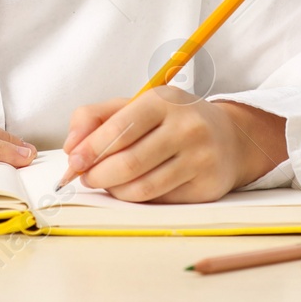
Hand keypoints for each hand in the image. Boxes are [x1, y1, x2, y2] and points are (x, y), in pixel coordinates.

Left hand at [60, 87, 287, 202]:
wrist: (229, 136)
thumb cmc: (171, 120)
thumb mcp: (136, 106)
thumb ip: (96, 117)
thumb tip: (71, 146)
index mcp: (164, 100)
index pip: (120, 129)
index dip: (91, 149)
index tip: (74, 161)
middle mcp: (186, 127)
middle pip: (129, 163)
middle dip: (98, 175)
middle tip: (86, 177)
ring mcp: (200, 158)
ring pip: (142, 188)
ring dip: (114, 190)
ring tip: (106, 183)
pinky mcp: (206, 186)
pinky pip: (159, 200)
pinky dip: (137, 198)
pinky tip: (132, 188)